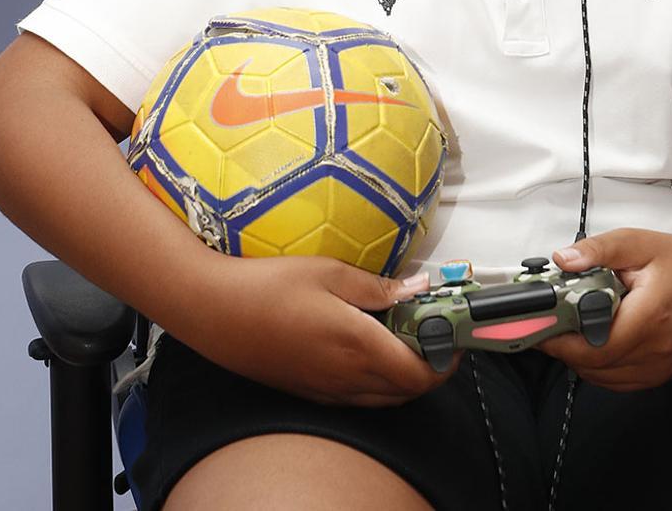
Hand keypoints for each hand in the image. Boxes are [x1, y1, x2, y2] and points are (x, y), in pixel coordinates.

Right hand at [190, 255, 461, 406]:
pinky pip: (358, 398)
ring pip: (384, 398)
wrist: (214, 311)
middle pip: (407, 391)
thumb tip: (420, 287)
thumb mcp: (329, 272)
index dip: (447, 358)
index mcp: (358, 347)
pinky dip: (378, 380)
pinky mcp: (309, 392)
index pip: (421, 374)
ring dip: (405, 375)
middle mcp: (346, 378)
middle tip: (435, 327)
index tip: (457, 331)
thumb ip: (378, 286)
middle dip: (431, 365)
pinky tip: (368, 345)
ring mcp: (326, 390)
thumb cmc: (270, 285)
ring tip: (405, 333)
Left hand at [535, 228, 671, 391]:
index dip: (560, 341)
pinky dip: (599, 366)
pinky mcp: (661, 373)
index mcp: (651, 316)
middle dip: (565, 347)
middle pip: (595, 366)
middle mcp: (658, 349)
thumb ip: (596, 250)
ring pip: (604, 378)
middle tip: (549, 323)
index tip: (539, 326)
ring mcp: (661, 366)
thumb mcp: (635, 242)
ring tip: (570, 330)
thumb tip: (563, 260)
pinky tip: (593, 342)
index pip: (594, 347)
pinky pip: (618, 381)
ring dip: (581, 359)